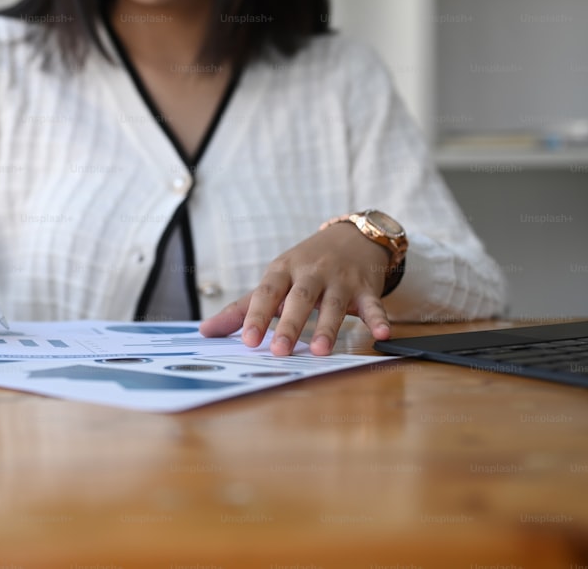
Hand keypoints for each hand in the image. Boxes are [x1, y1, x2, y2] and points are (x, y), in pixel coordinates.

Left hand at [199, 224, 391, 355]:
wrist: (352, 236)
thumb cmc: (305, 265)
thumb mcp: (274, 279)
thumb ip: (242, 308)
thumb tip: (205, 331)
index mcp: (282, 270)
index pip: (265, 293)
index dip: (256, 316)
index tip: (248, 341)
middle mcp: (310, 272)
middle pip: (298, 299)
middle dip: (289, 324)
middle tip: (280, 351)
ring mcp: (340, 279)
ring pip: (333, 304)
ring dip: (328, 327)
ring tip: (320, 351)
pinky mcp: (366, 287)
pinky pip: (373, 303)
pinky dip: (378, 317)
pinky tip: (381, 334)